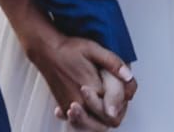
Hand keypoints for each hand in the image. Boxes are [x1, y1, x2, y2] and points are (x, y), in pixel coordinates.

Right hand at [18, 17, 135, 127]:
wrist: (45, 50)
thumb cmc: (67, 49)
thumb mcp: (93, 49)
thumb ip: (112, 62)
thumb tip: (128, 76)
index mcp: (91, 89)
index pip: (113, 112)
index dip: (120, 106)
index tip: (122, 95)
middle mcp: (80, 103)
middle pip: (104, 124)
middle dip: (112, 115)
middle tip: (114, 102)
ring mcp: (70, 107)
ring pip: (90, 127)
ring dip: (98, 120)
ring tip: (103, 107)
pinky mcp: (63, 106)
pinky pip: (77, 123)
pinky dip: (84, 121)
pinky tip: (86, 109)